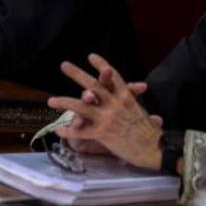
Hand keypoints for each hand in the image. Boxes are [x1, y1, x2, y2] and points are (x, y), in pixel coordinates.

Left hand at [47, 54, 162, 169]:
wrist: (155, 149)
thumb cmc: (150, 132)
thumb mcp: (141, 111)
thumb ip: (131, 101)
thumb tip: (136, 90)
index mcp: (126, 97)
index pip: (113, 76)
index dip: (101, 65)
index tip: (91, 56)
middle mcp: (115, 104)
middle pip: (93, 85)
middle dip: (77, 74)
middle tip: (64, 65)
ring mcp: (107, 118)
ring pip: (81, 107)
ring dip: (64, 102)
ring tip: (50, 101)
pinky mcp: (103, 134)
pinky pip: (82, 132)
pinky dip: (69, 131)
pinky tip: (58, 131)